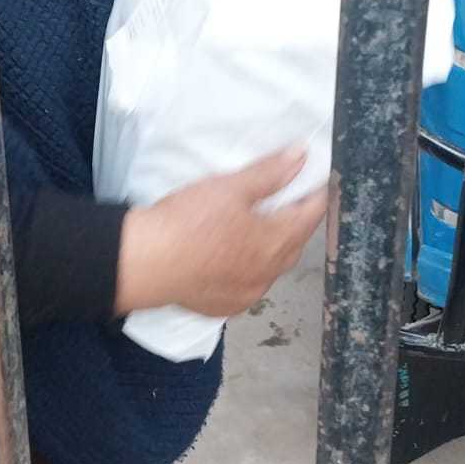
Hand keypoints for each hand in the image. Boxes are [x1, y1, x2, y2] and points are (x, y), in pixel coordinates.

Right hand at [115, 151, 328, 318]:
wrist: (145, 263)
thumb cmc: (187, 222)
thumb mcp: (230, 188)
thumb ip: (270, 173)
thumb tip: (301, 157)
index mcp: (275, 242)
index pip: (310, 215)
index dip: (317, 194)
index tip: (319, 180)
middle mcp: (268, 274)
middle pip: (294, 244)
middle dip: (297, 222)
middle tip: (292, 200)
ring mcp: (247, 294)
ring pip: (272, 268)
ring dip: (273, 249)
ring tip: (263, 229)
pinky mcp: (224, 306)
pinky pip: (249, 286)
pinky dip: (250, 270)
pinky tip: (237, 259)